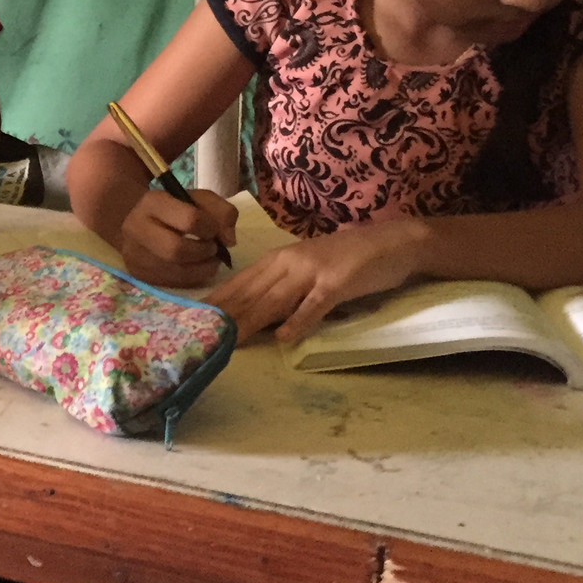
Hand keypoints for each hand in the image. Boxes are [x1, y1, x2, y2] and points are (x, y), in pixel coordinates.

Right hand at [114, 188, 237, 287]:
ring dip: (202, 269)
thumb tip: (229, 241)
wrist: (140, 222)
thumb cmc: (175, 209)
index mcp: (153, 202)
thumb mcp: (199, 199)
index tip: (212, 229)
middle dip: (203, 252)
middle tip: (212, 249)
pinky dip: (192, 278)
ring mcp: (134, 254)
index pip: (190, 220)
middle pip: (177, 250)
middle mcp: (137, 228)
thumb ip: (222, 212)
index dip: (210, 228)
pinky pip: (173, 283)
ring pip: (176, 272)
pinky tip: (196, 268)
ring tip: (208, 260)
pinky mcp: (138, 274)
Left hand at [208, 219, 429, 342]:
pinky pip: (314, 305)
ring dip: (249, 321)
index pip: (239, 284)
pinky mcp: (337, 283)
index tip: (191, 319)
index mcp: (277, 259)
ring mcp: (312, 272)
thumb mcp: (305, 271)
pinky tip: (282, 337)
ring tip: (227, 339)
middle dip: (223, 315)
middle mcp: (288, 262)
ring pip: (273, 299)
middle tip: (198, 335)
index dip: (216, 302)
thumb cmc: (345, 260)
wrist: (390, 244)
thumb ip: (280, 290)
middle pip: (249, 293)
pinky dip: (298, 320)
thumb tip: (254, 317)